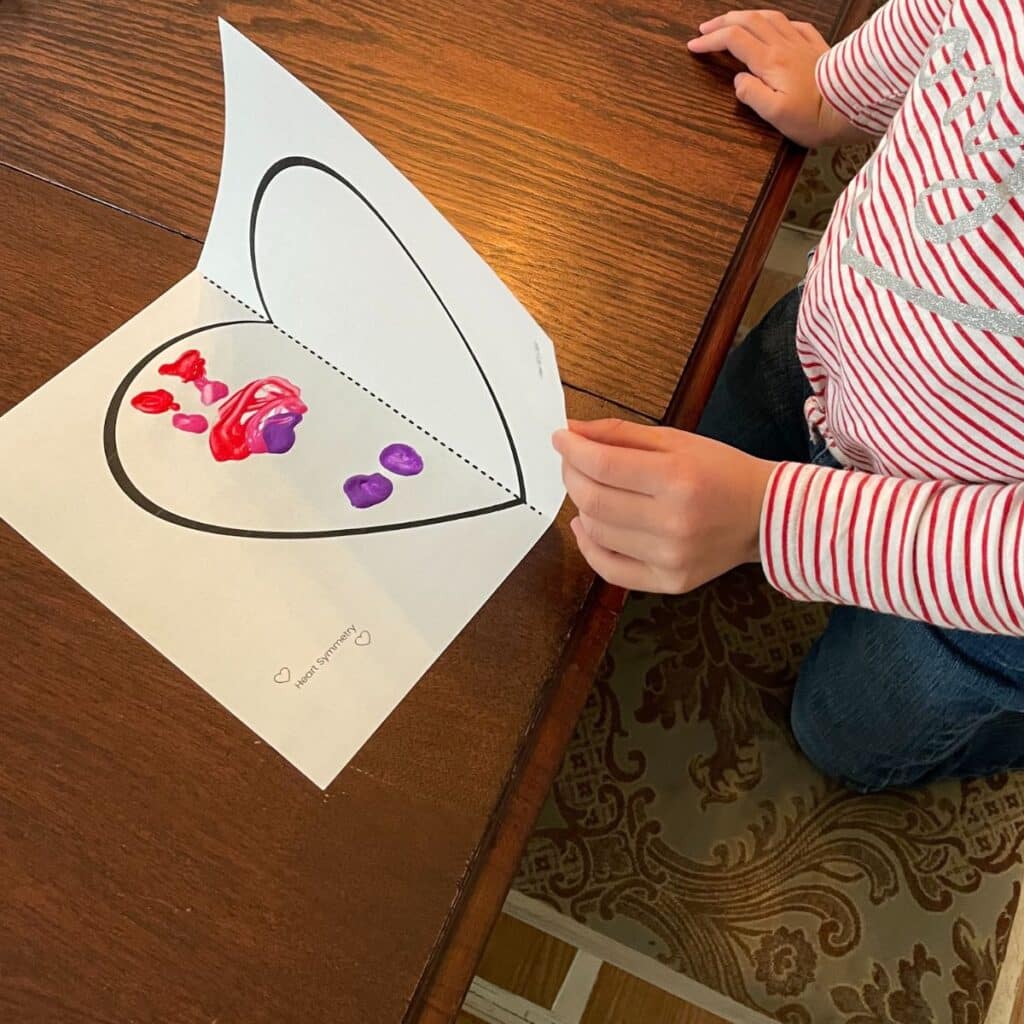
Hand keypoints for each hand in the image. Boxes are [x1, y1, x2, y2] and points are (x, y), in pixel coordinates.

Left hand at [553, 419, 776, 593]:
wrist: (765, 515)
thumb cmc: (720, 472)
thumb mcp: (676, 440)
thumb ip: (620, 435)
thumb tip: (571, 431)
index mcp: (677, 478)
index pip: (603, 466)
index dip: (572, 450)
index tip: (561, 438)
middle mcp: (674, 522)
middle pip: (594, 501)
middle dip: (571, 475)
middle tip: (572, 461)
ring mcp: (671, 557)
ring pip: (597, 533)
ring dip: (581, 507)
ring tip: (590, 489)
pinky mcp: (670, 581)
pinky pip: (609, 569)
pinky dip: (589, 546)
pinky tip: (589, 525)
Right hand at [687, 9, 869, 146]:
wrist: (853, 105)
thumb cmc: (815, 116)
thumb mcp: (775, 114)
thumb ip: (752, 94)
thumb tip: (739, 81)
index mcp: (770, 61)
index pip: (733, 40)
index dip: (710, 41)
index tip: (694, 46)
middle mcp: (784, 45)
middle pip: (748, 21)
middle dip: (722, 22)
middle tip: (705, 29)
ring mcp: (801, 43)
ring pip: (769, 17)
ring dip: (746, 15)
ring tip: (732, 20)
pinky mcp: (816, 47)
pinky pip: (794, 24)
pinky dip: (777, 21)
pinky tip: (775, 26)